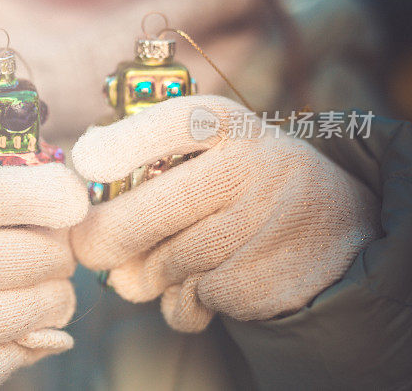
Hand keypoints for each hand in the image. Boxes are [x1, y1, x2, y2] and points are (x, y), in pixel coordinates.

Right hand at [0, 163, 87, 389]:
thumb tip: (73, 205)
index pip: (4, 194)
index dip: (55, 195)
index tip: (72, 200)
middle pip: (31, 256)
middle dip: (60, 252)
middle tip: (54, 251)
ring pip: (33, 310)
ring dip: (56, 298)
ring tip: (46, 288)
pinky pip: (17, 354)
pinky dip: (31, 336)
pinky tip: (14, 321)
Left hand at [70, 95, 378, 331]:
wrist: (339, 230)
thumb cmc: (242, 188)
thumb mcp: (214, 154)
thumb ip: (153, 177)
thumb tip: (91, 233)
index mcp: (230, 124)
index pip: (178, 121)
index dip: (127, 142)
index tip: (85, 163)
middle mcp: (254, 165)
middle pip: (158, 209)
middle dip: (108, 237)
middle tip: (87, 250)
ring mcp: (266, 223)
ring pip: (170, 262)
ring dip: (149, 275)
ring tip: (165, 266)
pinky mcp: (270, 277)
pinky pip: (193, 300)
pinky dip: (181, 303)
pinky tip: (206, 286)